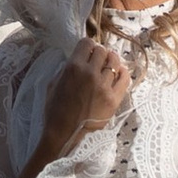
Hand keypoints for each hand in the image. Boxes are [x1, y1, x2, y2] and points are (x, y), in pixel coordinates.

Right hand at [41, 32, 133, 154]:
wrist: (65, 135)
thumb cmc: (54, 110)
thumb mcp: (53, 83)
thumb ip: (66, 68)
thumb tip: (78, 59)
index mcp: (73, 67)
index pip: (87, 43)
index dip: (87, 46)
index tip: (87, 52)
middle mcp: (90, 73)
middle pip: (102, 50)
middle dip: (98, 53)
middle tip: (96, 61)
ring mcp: (104, 86)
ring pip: (114, 61)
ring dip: (110, 61)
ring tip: (107, 67)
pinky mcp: (114, 99)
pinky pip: (125, 78)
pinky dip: (122, 72)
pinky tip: (118, 74)